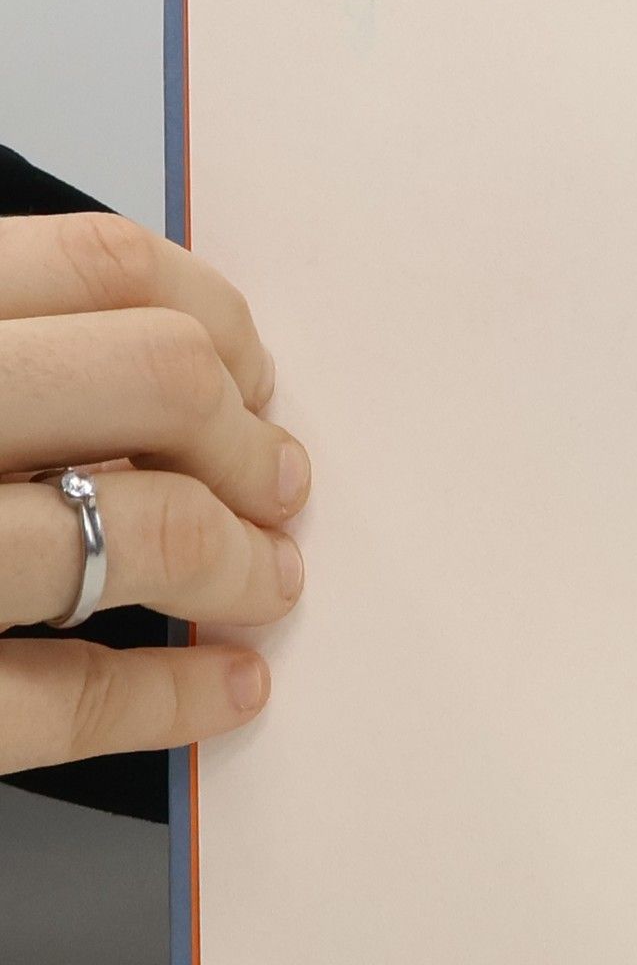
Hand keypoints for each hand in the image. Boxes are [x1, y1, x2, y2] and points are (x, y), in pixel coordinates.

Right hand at [0, 213, 307, 772]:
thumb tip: (175, 376)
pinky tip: (231, 687)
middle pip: (157, 378)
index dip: (213, 322)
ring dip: (243, 563)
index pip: (102, 266)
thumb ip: (5, 358)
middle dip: (252, 442)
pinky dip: (175, 695)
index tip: (250, 380)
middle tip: (280, 486)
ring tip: (269, 584)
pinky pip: (65, 699)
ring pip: (144, 530)